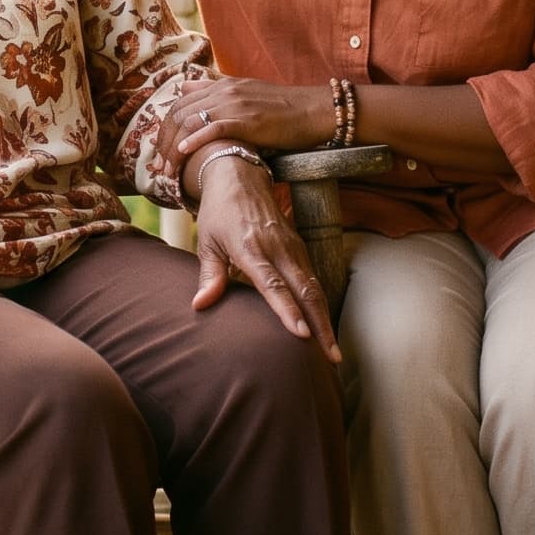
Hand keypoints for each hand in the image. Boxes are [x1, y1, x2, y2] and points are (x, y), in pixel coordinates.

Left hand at [160, 79, 334, 171]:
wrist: (314, 110)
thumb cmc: (282, 107)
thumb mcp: (245, 90)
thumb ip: (214, 87)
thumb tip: (185, 85)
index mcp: (221, 85)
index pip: (179, 103)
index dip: (164, 128)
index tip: (159, 151)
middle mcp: (223, 91)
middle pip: (179, 114)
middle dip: (163, 142)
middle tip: (157, 167)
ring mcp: (235, 104)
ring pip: (191, 122)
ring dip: (174, 149)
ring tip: (167, 171)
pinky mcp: (247, 119)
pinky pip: (214, 128)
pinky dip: (195, 141)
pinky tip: (184, 154)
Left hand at [187, 150, 338, 361]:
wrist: (240, 176)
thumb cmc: (218, 212)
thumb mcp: (207, 241)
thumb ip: (209, 275)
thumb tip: (200, 306)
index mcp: (251, 248)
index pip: (274, 285)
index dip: (288, 311)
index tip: (302, 335)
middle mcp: (278, 248)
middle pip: (305, 291)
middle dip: (320, 326)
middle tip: (332, 358)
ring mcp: (292, 246)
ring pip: (315, 287)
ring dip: (326, 318)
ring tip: (333, 352)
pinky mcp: (299, 246)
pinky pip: (313, 279)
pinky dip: (321, 304)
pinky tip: (324, 326)